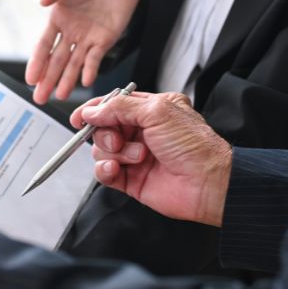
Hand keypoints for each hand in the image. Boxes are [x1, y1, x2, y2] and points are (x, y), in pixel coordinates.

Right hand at [26, 0, 140, 103]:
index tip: (30, 79)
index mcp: (57, 18)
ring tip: (60, 97)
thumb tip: (43, 1)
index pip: (43, 45)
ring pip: (74, 64)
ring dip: (66, 80)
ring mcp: (87, 38)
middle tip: (39, 98)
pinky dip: (91, 69)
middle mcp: (70, 32)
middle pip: (56, 61)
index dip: (37, 63)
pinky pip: (96, 58)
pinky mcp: (105, 39)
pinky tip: (86, 81)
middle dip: (48, 80)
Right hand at [70, 92, 232, 226]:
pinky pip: (104, 172)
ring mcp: (135, 156)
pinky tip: (116, 169)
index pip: (113, 105)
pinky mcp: (130, 179)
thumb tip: (93, 110)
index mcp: (151, 110)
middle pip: (103, 128)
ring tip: (137, 157)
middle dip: (107, 133)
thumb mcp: (157, 111)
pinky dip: (105, 170)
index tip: (80, 117)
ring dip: (115, 152)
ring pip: (101, 150)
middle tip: (120, 138)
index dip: (95, 110)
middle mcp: (142, 132)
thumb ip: (119, 107)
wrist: (207, 182)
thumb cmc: (194, 146)